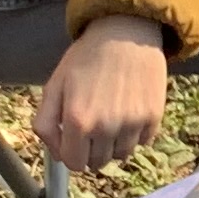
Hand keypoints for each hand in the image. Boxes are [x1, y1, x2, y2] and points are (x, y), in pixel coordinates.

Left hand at [36, 15, 170, 173]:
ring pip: (121, 155)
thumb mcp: (54, 86)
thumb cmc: (86, 58)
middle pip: (98, 163)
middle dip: (92, 150)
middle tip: (93, 125)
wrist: (126, 34)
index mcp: (78, 121)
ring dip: (114, 144)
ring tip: (111, 118)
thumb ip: (45, 124)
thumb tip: (57, 154)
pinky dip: (135, 133)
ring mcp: (132, 124)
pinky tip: (129, 111)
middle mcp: (106, 128)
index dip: (71, 153)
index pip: (73, 163)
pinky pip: (142, 142)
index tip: (74, 140)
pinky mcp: (153, 118)